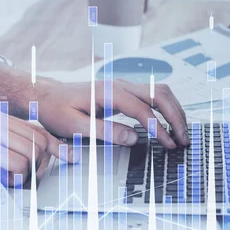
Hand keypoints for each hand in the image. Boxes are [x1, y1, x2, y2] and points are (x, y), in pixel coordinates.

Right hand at [0, 106, 64, 185]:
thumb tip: (15, 158)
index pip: (35, 128)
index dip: (56, 145)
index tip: (70, 156)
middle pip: (40, 141)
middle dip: (41, 165)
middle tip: (25, 180)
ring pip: (33, 153)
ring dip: (28, 174)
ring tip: (9, 181)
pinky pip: (18, 164)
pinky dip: (16, 178)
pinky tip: (0, 180)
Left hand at [37, 79, 188, 148]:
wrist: (45, 96)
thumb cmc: (56, 110)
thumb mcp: (75, 126)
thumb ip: (105, 132)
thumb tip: (134, 138)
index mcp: (109, 93)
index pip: (143, 110)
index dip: (159, 129)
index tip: (169, 145)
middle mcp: (119, 85)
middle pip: (159, 95)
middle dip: (176, 117)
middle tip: (184, 140)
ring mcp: (122, 86)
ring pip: (159, 92)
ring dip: (174, 111)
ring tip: (181, 133)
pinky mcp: (122, 91)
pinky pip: (151, 95)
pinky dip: (165, 108)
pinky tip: (168, 123)